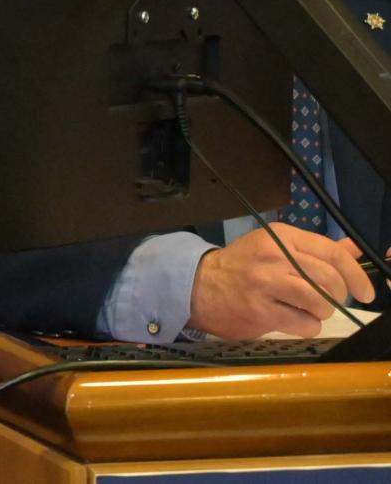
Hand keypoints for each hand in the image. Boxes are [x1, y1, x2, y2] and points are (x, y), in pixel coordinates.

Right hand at [188, 223, 374, 337]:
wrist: (198, 286)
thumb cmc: (243, 266)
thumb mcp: (277, 248)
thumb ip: (318, 250)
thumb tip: (356, 247)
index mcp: (281, 237)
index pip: (332, 253)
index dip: (356, 274)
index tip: (366, 292)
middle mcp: (274, 256)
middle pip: (330, 280)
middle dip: (337, 296)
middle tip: (326, 301)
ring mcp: (266, 283)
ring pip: (321, 302)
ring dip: (322, 312)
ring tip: (307, 310)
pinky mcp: (262, 311)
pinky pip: (306, 324)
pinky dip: (307, 326)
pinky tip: (292, 319)